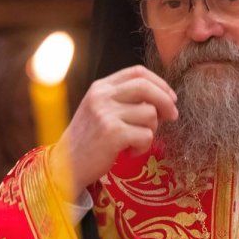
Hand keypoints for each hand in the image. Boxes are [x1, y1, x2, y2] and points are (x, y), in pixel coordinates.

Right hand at [54, 65, 177, 193]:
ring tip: (135, 141)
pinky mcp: (113, 134)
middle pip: (147, 88)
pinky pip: (146, 135)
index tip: (170, 97)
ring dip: (151, 131)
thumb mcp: (100, 110)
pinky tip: (129, 151)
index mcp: (100, 87)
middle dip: (166, 102)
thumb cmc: (88, 140)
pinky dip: (143, 146)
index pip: (137, 72)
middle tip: (172, 116)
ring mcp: (106, 114)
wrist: (65, 166)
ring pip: (150, 114)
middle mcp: (102, 96)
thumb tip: (162, 99)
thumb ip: (123, 100)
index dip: (159, 83)